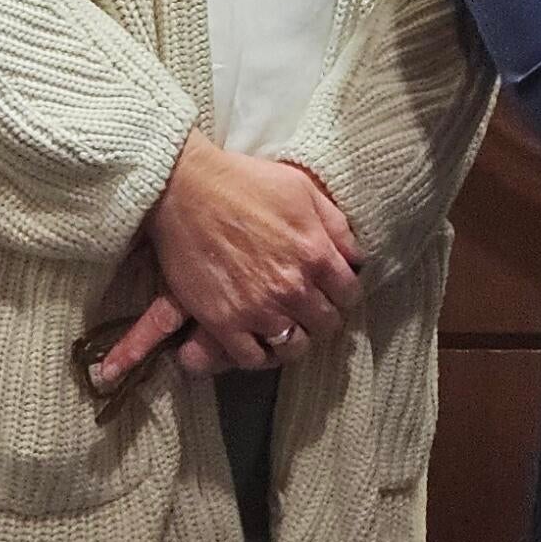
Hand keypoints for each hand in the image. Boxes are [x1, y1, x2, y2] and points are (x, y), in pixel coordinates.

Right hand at [141, 137, 363, 374]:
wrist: (184, 190)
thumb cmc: (244, 183)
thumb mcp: (303, 190)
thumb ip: (336, 225)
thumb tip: (356, 256)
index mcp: (315, 254)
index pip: (350, 294)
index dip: (344, 293)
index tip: (333, 291)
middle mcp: (292, 288)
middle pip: (326, 324)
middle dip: (323, 316)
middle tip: (310, 308)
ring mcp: (257, 309)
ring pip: (294, 347)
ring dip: (295, 338)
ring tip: (288, 326)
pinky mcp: (223, 322)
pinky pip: (253, 358)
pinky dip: (260, 354)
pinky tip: (259, 339)